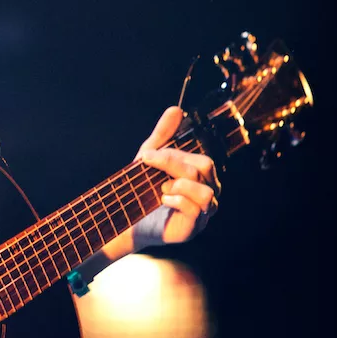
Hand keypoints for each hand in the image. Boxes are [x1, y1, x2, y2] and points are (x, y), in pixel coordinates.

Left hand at [132, 106, 220, 248]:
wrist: (126, 220)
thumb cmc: (142, 189)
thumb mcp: (150, 158)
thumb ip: (164, 134)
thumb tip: (176, 109)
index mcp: (203, 177)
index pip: (201, 159)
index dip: (173, 154)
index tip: (145, 156)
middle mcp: (209, 194)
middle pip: (205, 168)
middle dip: (174, 164)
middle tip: (151, 169)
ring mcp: (203, 214)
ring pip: (207, 192)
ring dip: (179, 184)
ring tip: (161, 187)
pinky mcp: (192, 229)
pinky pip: (195, 209)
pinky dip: (175, 199)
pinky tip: (161, 199)